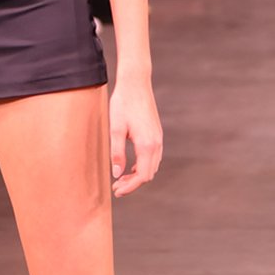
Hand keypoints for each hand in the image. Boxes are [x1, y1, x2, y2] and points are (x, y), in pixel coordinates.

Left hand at [108, 78, 161, 197]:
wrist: (136, 83)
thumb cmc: (123, 103)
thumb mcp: (115, 128)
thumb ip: (117, 152)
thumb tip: (117, 174)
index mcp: (147, 145)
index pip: (141, 176)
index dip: (129, 187)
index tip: (116, 191)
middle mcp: (157, 144)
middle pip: (148, 173)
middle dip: (133, 183)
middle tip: (116, 187)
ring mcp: (158, 139)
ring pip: (152, 166)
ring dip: (138, 175)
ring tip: (121, 178)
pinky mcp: (156, 134)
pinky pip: (153, 157)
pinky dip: (143, 165)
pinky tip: (130, 165)